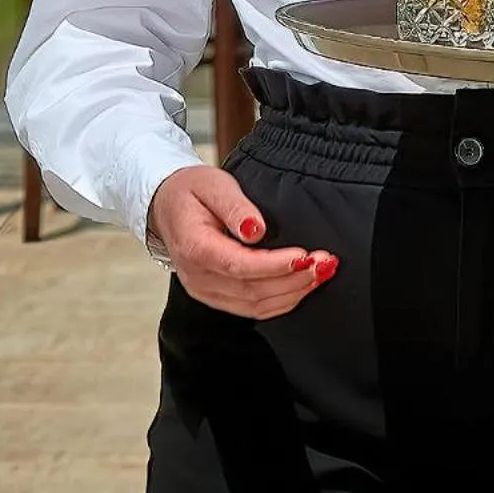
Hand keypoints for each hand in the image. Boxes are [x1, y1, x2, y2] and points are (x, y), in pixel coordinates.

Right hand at [146, 164, 338, 319]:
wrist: (167, 206)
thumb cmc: (191, 191)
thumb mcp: (212, 184)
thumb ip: (235, 206)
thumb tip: (256, 229)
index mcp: (195, 248)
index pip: (238, 266)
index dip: (275, 265)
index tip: (305, 255)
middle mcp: (198, 278)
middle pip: (251, 290)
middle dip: (294, 279)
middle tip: (326, 262)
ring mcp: (206, 291)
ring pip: (255, 306)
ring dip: (293, 292)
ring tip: (323, 272)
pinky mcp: (217, 297)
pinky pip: (252, 308)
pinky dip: (282, 300)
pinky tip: (304, 285)